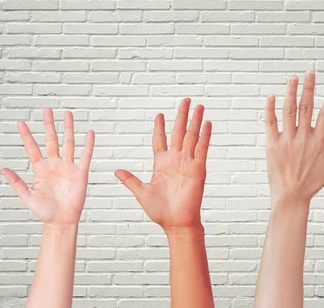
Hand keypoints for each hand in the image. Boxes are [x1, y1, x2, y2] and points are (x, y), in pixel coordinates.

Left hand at [0, 108, 94, 224]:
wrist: (61, 220)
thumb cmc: (44, 211)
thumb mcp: (26, 196)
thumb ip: (16, 181)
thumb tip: (2, 169)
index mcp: (41, 169)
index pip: (32, 148)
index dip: (26, 136)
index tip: (21, 123)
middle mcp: (55, 164)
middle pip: (51, 140)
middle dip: (49, 125)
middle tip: (47, 110)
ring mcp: (68, 167)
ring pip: (68, 143)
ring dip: (68, 129)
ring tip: (68, 114)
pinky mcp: (80, 172)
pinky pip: (85, 155)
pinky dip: (88, 144)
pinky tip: (89, 133)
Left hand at [115, 99, 210, 230]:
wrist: (176, 223)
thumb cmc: (160, 211)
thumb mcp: (141, 192)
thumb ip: (130, 180)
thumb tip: (116, 170)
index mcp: (162, 163)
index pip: (161, 139)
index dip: (160, 127)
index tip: (159, 114)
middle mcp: (176, 160)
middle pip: (179, 132)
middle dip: (182, 115)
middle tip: (186, 100)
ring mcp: (188, 163)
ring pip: (192, 137)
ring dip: (195, 121)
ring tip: (199, 106)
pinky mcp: (198, 169)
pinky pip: (202, 149)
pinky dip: (205, 136)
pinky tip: (207, 123)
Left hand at [264, 71, 323, 204]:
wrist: (290, 197)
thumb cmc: (311, 184)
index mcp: (318, 143)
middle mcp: (303, 139)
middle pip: (306, 108)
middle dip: (309, 89)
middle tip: (310, 73)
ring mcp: (287, 141)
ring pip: (288, 112)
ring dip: (290, 93)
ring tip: (293, 78)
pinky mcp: (272, 145)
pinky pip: (270, 123)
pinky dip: (270, 109)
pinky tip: (272, 96)